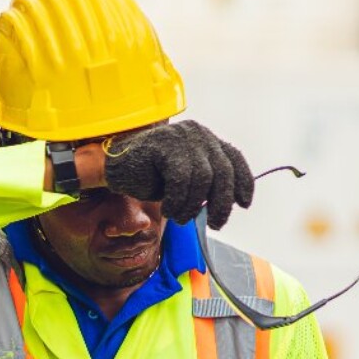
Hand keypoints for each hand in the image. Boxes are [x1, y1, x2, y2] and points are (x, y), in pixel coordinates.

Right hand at [103, 120, 253, 226]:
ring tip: (180, 217)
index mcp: (206, 140)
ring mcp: (181, 137)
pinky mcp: (164, 144)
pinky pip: (181, 179)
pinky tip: (169, 210)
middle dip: (221, 203)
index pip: (234, 159)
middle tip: (214, 224)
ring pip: (202, 178)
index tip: (243, 204)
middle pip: (223, 171)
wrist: (115, 169)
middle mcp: (198, 134)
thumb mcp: (186, 183)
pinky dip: (177, 200)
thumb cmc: (150, 177)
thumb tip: (223, 207)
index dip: (243, 182)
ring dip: (192, 206)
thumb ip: (205, 187)